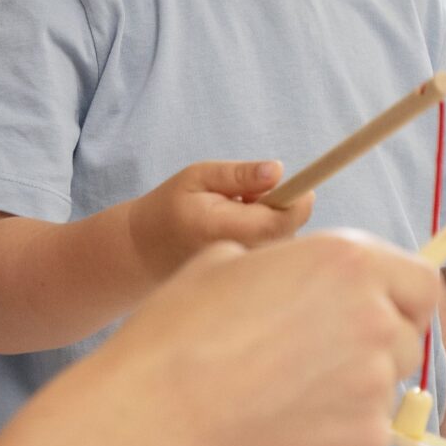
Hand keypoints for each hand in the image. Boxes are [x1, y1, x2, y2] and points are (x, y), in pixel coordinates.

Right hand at [92, 227, 436, 445]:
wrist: (153, 418)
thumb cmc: (177, 335)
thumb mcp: (222, 264)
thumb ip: (285, 267)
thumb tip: (293, 283)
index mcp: (348, 262)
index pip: (421, 283)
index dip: (397, 298)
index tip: (368, 314)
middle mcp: (376, 319)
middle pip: (405, 337)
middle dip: (369, 347)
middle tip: (307, 363)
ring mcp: (376, 387)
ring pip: (384, 388)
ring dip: (350, 391)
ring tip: (282, 399)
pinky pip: (365, 436)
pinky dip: (333, 436)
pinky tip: (279, 433)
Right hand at [126, 161, 311, 283]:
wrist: (147, 252)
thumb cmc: (171, 207)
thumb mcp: (198, 177)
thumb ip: (239, 174)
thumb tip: (278, 170)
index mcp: (224, 229)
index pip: (282, 221)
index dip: (299, 199)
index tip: (298, 181)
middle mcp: (238, 255)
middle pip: (290, 231)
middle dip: (285, 205)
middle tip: (252, 194)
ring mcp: (243, 270)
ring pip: (284, 240)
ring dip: (275, 219)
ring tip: (240, 211)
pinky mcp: (247, 276)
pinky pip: (274, 250)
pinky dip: (267, 233)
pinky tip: (240, 230)